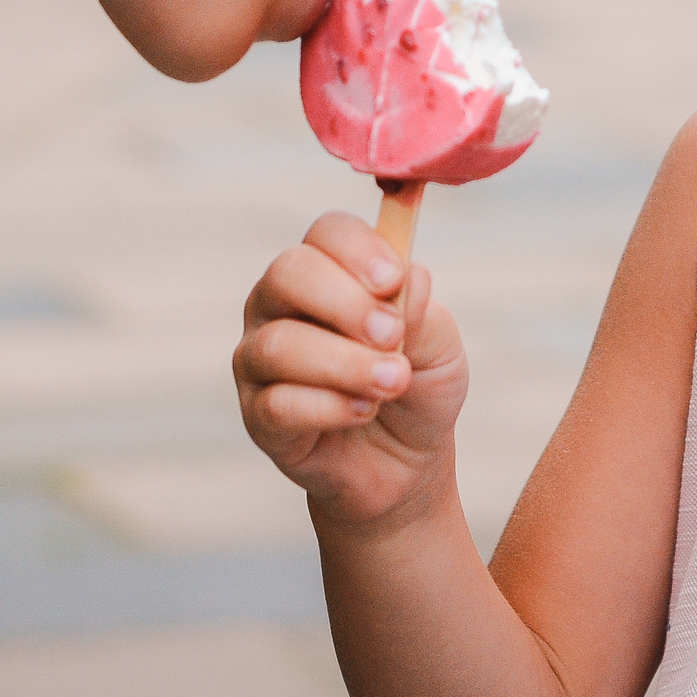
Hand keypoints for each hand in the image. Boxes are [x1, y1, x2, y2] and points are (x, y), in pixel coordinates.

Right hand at [235, 210, 469, 528]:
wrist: (406, 464)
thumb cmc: (416, 386)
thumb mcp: (439, 345)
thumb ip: (421, 310)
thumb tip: (402, 286)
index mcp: (327, 270)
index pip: (326, 232)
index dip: (359, 250)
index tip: (395, 280)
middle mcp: (281, 305)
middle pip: (287, 274)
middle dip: (346, 303)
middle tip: (392, 336)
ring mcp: (260, 359)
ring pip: (279, 344)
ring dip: (345, 363)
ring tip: (392, 383)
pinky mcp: (257, 416)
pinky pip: (278, 403)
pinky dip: (330, 407)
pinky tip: (363, 412)